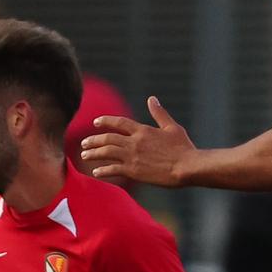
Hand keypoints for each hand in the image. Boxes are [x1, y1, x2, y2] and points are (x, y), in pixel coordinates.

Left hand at [79, 97, 196, 185]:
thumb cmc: (183, 148)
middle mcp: (134, 142)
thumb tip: (152, 99)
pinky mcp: (133, 171)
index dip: (105, 121)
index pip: (119, 122)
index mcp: (143, 130)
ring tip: (84, 155)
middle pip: (107, 138)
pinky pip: (113, 169)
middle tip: (84, 143)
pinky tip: (95, 172)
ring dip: (93, 153)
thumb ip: (159, 114)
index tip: (95, 122)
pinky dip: (102, 170)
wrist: (187, 167)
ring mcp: (132, 156)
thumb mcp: (172, 127)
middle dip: (93, 140)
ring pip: (106, 153)